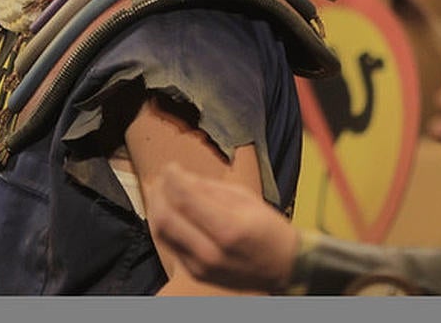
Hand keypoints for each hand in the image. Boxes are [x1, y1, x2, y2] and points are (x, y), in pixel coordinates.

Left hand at [146, 162, 298, 291]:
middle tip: (162, 177)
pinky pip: (169, 246)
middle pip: (166, 218)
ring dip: (156, 208)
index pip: (185, 199)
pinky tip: (167, 211)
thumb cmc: (269, 229)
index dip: (173, 178)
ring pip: (161, 234)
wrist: (284, 268)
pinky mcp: (196, 274)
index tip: (171, 166)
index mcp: (228, 229)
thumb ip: (210, 188)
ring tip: (159, 190)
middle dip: (159, 193)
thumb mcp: (246, 198)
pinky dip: (164, 225)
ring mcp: (201, 267)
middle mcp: (211, 252)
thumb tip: (182, 177)